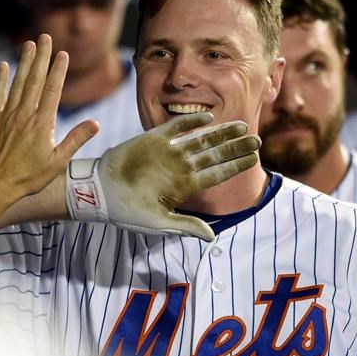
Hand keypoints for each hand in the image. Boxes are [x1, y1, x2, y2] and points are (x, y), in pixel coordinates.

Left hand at [0, 34, 98, 200]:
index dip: (58, 70)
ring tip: (29, 43)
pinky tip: (4, 66)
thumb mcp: (58, 161)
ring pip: (18, 83)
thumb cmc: (30, 176)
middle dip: (42, 57)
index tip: (63, 54)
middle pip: (35, 80)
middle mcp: (25, 115)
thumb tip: (95, 123)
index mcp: (43, 124)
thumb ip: (76, 140)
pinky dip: (1, 80)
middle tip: (46, 37)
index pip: (52, 90)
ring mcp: (8, 116)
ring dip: (24, 62)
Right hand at [66, 112, 259, 240]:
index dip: (236, 165)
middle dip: (236, 146)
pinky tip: (208, 118)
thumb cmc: (127, 210)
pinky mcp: (153, 139)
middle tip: (257, 139)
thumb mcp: (157, 222)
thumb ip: (185, 226)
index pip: (217, 173)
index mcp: (186, 186)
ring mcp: (169, 152)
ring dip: (221, 133)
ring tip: (241, 125)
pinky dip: (191, 122)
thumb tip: (212, 237)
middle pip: (215, 154)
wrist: (99, 192)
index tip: (254, 158)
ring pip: (201, 139)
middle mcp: (181, 167)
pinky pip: (176, 127)